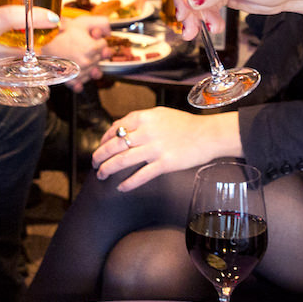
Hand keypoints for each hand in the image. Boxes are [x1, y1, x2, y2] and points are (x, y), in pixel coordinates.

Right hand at [44, 14, 112, 89]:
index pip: (104, 45)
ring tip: (79, 57)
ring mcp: (80, 73)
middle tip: (82, 45)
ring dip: (89, 65)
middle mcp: (88, 62)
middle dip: (94, 51)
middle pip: (100, 58)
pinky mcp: (72, 80)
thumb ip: (101, 23)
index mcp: (93, 48)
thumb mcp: (83, 22)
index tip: (90, 37)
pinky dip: (79, 81)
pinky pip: (80, 85)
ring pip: (93, 71)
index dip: (97, 39)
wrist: (42, 43)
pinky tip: (77, 74)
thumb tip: (110, 31)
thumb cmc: (61, 33)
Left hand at [94, 107, 241, 190]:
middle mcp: (147, 132)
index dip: (104, 138)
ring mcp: (156, 149)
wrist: (208, 135)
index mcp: (145, 117)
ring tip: (101, 175)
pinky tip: (121, 187)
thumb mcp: (160, 114)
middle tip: (94, 163)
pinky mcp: (165, 164)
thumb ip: (140, 120)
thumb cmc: (185, 125)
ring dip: (108, 169)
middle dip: (99, 156)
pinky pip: (141, 175)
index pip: (116, 127)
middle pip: (114, 145)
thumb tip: (119, 128)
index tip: (101, 145)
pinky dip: (128, 183)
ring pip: (123, 161)